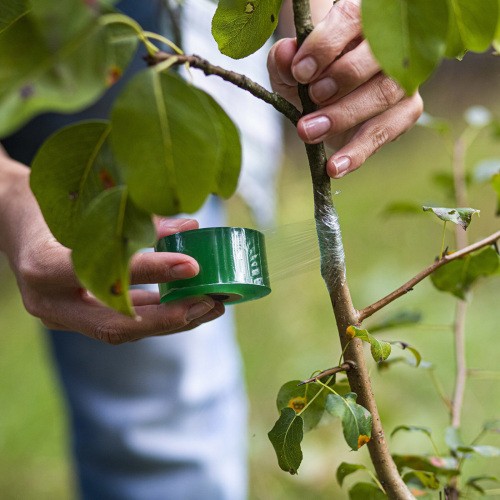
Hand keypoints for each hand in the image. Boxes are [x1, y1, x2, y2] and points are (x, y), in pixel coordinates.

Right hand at [0, 158, 223, 343]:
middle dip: (170, 318)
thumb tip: (192, 226)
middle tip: (211, 303)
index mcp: (42, 266)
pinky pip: (120, 322)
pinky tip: (187, 304)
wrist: (12, 219)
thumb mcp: (86, 201)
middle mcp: (48, 302)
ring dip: (170, 321)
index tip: (193, 265)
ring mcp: (60, 315)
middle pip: (116, 325)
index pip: (103, 275)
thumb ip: (136, 217)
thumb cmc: (47, 203)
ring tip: (210, 306)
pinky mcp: (74, 316)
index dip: (151, 272)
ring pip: (122, 330)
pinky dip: (155, 314)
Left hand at [268, 0, 422, 177]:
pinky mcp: (408, 110)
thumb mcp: (289, 69)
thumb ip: (284, 60)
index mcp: (359, 22)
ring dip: (344, 116)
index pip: (351, 20)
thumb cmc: (309, 76)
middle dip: (339, 81)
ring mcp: (402, 78)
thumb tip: (285, 54)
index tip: (300, 72)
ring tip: (309, 132)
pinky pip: (387, 132)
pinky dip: (358, 151)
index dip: (325, 45)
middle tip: (310, 100)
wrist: (324, 100)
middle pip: (375, 57)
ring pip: (384, 93)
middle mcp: (388, 46)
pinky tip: (335, 166)